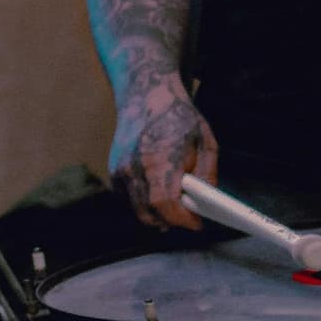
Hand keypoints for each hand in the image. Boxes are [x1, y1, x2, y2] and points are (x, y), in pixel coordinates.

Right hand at [110, 74, 220, 229]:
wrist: (146, 97)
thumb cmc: (179, 118)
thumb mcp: (205, 143)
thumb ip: (207, 175)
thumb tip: (205, 204)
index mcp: (159, 158)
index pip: (165, 203)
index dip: (182, 219)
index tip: (197, 224)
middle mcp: (134, 167)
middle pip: (149, 213)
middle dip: (171, 221)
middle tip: (188, 217)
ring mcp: (120, 170)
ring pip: (138, 210)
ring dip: (158, 214)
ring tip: (176, 205)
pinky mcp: (113, 171)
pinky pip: (129, 199)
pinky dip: (144, 203)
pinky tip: (158, 191)